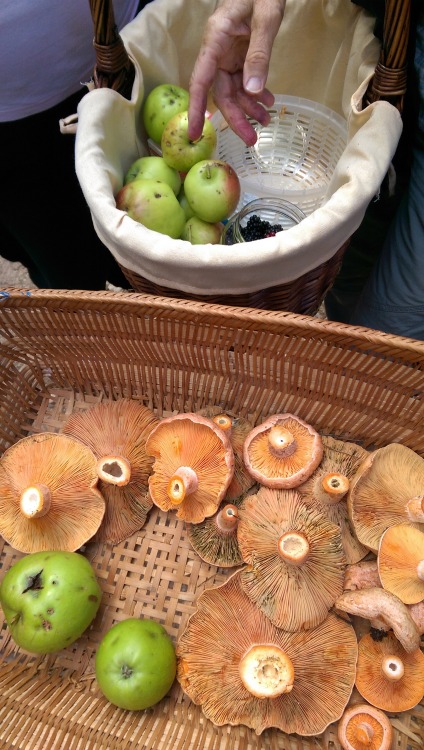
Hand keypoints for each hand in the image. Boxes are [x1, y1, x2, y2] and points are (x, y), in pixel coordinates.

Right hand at [188, 0, 285, 145]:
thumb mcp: (266, 18)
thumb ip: (259, 54)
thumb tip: (253, 92)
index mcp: (216, 39)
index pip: (200, 80)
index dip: (196, 108)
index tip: (194, 133)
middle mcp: (218, 49)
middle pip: (221, 92)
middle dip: (236, 117)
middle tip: (251, 140)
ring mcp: (229, 52)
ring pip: (233, 89)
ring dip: (249, 107)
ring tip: (266, 121)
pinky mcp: (240, 53)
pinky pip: (244, 79)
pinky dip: (255, 93)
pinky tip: (268, 102)